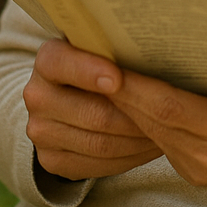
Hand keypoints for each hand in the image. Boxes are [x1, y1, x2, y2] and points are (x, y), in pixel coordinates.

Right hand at [23, 39, 161, 179]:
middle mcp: (37, 95)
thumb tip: (152, 41)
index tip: (118, 79)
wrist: (73, 91)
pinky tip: (149, 146)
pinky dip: (129, 158)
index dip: (90, 72)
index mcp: (49, 59)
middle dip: (136, 115)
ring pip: (99, 143)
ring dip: (138, 139)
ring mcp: (40, 131)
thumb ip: (117, 42)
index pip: (62, 64)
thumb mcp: (103, 43)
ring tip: (168, 130)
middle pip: (92, 113)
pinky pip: (96, 166)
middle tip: (168, 113)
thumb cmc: (102, 59)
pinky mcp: (51, 160)